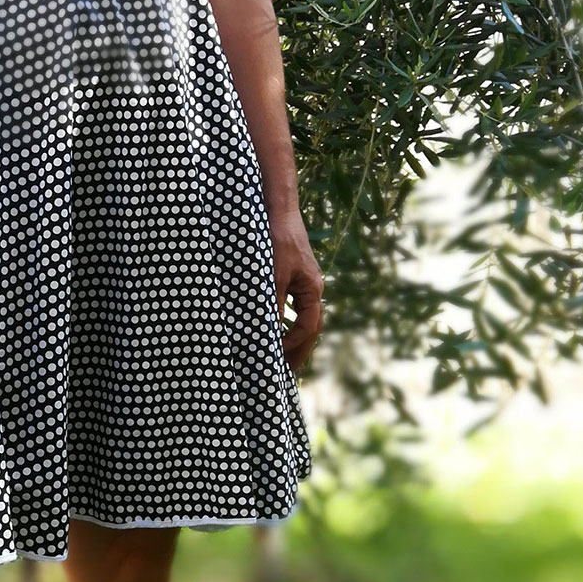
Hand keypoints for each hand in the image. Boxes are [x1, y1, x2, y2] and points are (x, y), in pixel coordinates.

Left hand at [268, 206, 324, 373]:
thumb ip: (274, 302)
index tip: (275, 355)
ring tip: (283, 357)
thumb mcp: (273, 274)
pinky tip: (277, 327)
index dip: (293, 343)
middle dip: (299, 348)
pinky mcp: (293, 274)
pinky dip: (288, 320)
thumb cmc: (277, 240)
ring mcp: (304, 281)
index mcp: (312, 289)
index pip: (308, 326)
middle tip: (288, 372)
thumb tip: (270, 331)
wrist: (278, 209)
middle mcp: (312, 287)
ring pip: (304, 316)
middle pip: (310, 326)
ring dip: (295, 336)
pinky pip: (295, 304)